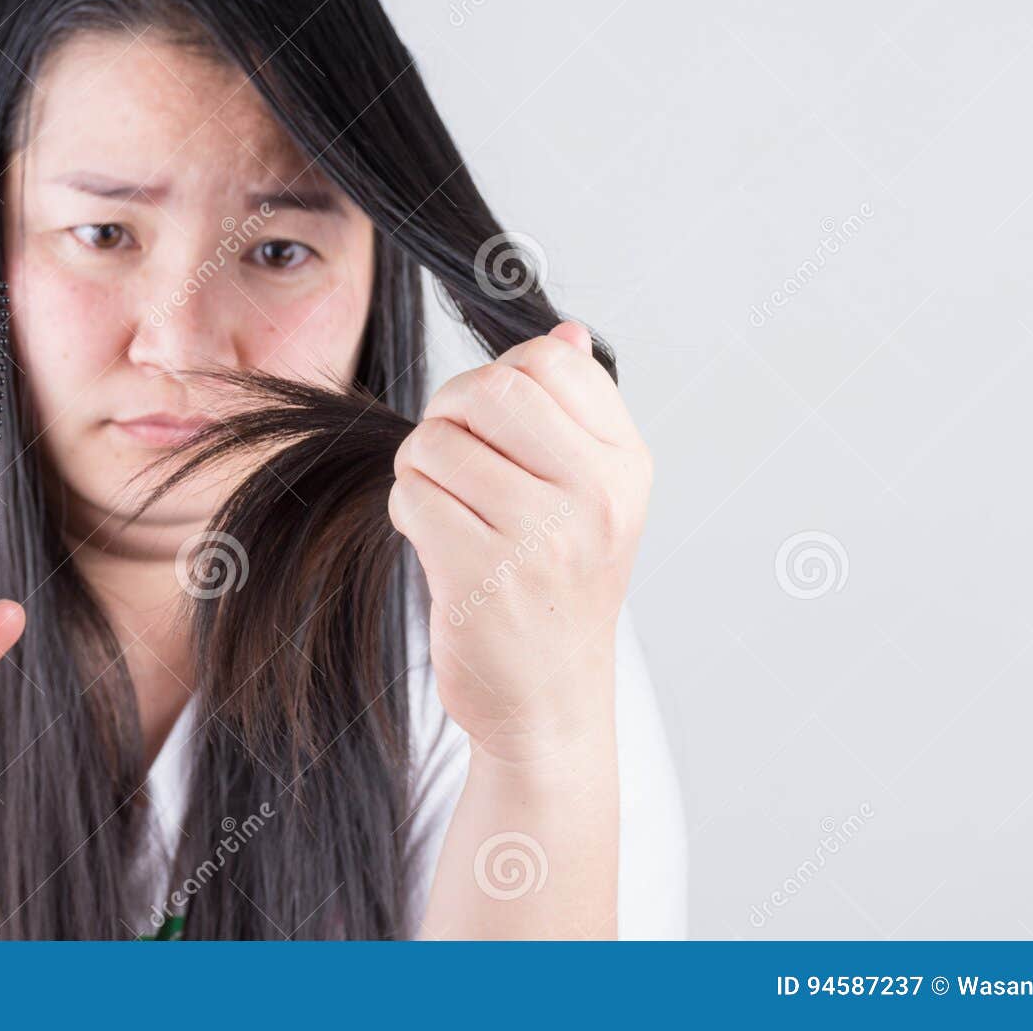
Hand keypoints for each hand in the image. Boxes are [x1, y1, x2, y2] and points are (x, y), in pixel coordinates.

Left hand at [388, 322, 650, 765]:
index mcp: (624, 464)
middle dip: (449, 412)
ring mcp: (540, 536)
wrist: (549, 702)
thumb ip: (573, 413)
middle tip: (452, 455)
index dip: (500, 376)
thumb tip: (561, 330)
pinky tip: (437, 542)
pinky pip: (412, 497)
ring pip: (437, 443)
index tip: (495, 422)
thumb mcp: (591, 498)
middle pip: (488, 389)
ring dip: (421, 470)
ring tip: (448, 509)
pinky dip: (408, 512)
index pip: (550, 359)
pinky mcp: (481, 575)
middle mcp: (594, 495)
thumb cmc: (558, 589)